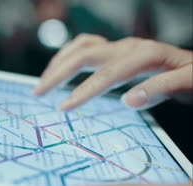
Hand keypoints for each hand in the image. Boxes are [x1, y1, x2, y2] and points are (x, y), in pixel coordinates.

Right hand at [32, 34, 192, 109]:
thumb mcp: (189, 84)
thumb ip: (161, 90)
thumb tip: (128, 100)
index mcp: (145, 55)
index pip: (106, 74)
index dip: (82, 91)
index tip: (62, 108)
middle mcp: (129, 46)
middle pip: (84, 54)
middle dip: (58, 74)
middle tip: (37, 92)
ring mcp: (122, 46)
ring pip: (82, 46)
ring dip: (59, 62)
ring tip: (43, 81)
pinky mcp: (118, 50)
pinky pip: (87, 46)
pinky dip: (69, 56)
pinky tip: (61, 69)